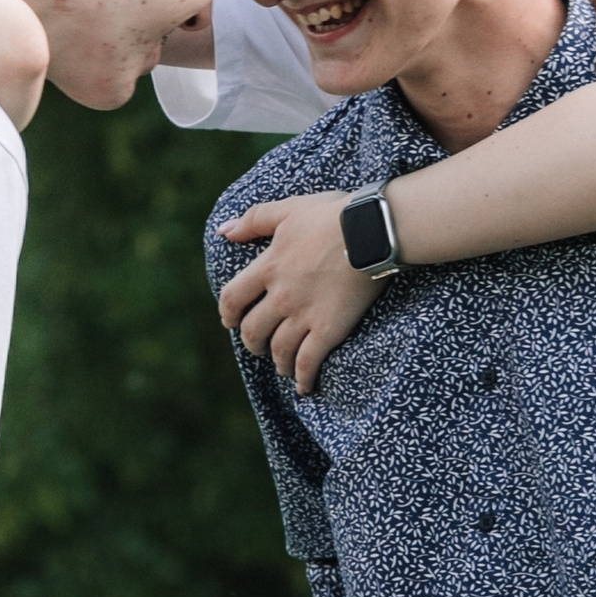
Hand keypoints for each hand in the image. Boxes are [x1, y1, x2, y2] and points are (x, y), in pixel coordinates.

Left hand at [217, 192, 380, 393]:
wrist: (373, 231)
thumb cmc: (332, 215)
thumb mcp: (288, 209)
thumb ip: (253, 220)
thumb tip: (223, 231)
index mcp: (268, 266)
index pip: (232, 298)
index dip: (227, 313)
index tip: (229, 321)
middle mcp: (281, 296)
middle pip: (252, 331)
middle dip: (252, 342)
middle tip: (259, 345)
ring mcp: (304, 315)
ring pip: (278, 351)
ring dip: (278, 362)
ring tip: (283, 366)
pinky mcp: (329, 329)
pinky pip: (308, 362)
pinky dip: (303, 378)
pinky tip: (305, 387)